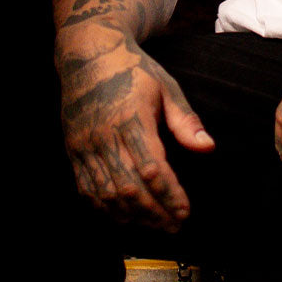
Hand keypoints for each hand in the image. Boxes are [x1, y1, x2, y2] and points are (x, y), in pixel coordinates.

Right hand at [58, 25, 213, 229]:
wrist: (87, 54)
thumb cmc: (133, 70)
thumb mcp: (166, 87)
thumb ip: (186, 120)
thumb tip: (208, 148)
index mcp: (132, 118)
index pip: (153, 168)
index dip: (170, 196)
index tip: (185, 212)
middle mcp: (105, 135)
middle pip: (130, 187)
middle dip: (154, 212)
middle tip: (174, 227)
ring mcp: (85, 145)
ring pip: (106, 193)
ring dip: (131, 215)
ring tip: (154, 225)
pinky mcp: (73, 150)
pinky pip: (86, 188)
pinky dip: (104, 208)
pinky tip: (123, 216)